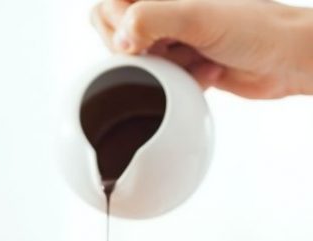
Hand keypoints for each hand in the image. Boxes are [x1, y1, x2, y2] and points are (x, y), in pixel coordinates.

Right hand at [91, 0, 312, 97]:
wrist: (285, 59)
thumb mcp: (197, 18)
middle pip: (115, 35)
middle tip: (166, 50)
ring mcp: (171, 36)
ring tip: (192, 59)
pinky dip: (177, 81)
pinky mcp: (180, 62)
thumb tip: (119, 38)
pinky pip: (158, 79)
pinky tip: (203, 71)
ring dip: (161, 68)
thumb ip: (149, 19)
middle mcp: (164, 10)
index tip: (137, 39)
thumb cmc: (254, 28)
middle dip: (139, 52)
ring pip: (136, 61)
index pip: (107, 6)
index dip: (116, 26)